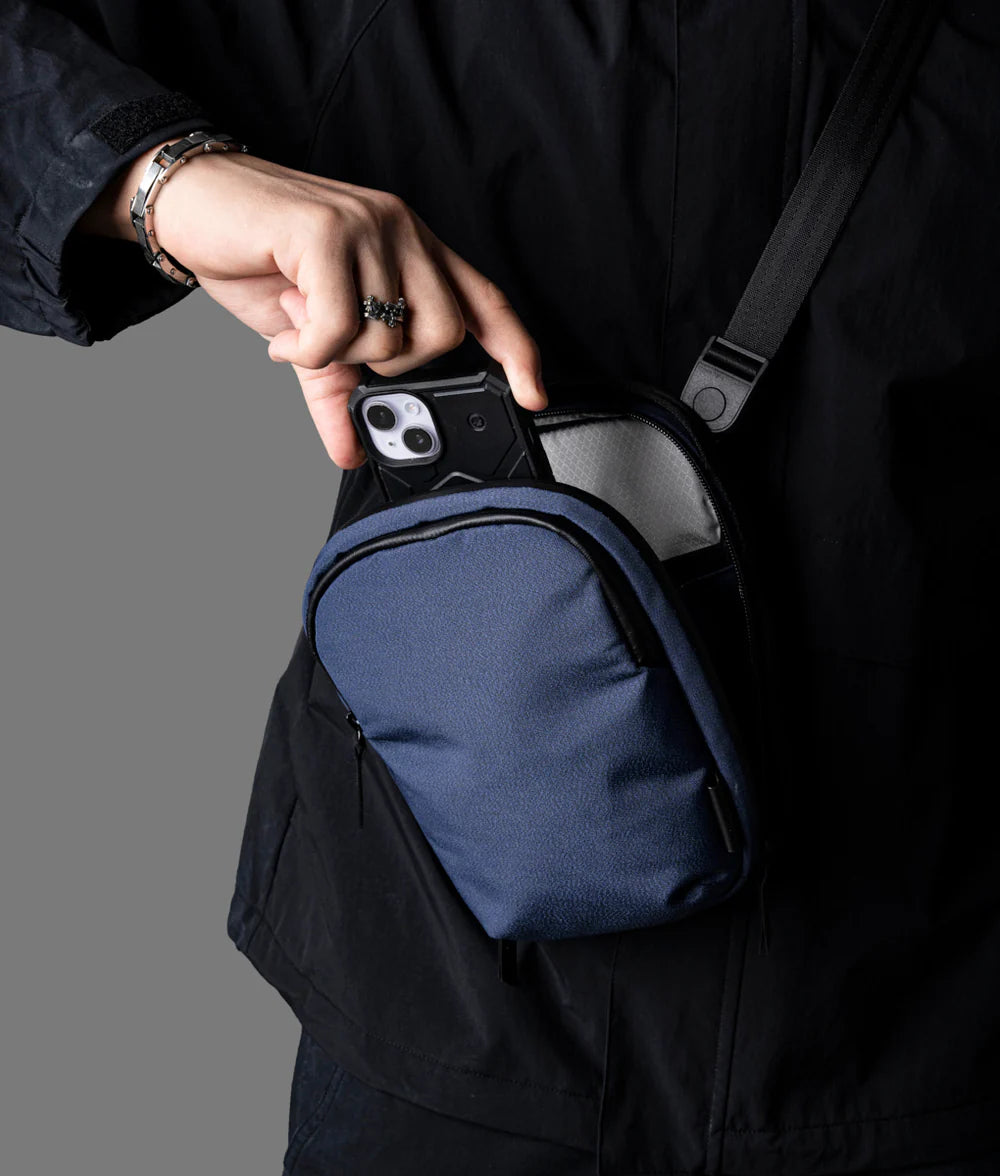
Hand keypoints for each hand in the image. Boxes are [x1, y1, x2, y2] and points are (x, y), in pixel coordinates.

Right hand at [78, 145, 547, 467]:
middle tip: (343, 351)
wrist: (190, 203)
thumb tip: (353, 453)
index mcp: (412, 249)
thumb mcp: (310, 338)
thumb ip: (340, 391)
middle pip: (444, 331)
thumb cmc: (258, 259)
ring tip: (301, 330)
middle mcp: (401, 230)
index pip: (485, 300)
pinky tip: (283, 334)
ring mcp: (368, 225)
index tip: (532, 396)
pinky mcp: (327, 230)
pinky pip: (341, 325)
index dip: (516, 350)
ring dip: (338, 353)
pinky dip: (307, 348)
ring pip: (391, 333)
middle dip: (394, 364)